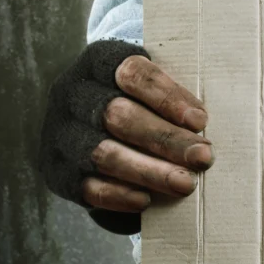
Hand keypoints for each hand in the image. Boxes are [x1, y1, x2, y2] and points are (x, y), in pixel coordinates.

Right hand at [40, 40, 214, 233]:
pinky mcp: (57, 169)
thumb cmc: (137, 100)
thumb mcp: (150, 85)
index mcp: (98, 63)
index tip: (201, 120)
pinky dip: (118, 194)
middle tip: (203, 157)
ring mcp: (60, 132)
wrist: (87, 122)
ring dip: (149, 171)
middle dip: (166, 139)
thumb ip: (173, 99)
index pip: (133, 73)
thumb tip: (207, 129)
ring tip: (185, 183)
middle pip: (118, 115)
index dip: (167, 97)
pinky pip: (87, 186)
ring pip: (103, 153)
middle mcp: (72, 94)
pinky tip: (147, 200)